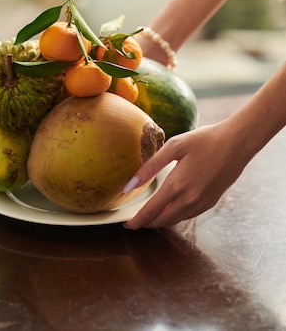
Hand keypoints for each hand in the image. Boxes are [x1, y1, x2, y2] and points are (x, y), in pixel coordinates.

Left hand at [123, 120, 250, 228]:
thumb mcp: (174, 146)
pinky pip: (188, 215)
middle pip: (163, 220)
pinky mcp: (211, 202)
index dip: (137, 220)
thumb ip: (150, 166)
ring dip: (161, 221)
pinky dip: (176, 216)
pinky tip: (171, 209)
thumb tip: (130, 185)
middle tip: (135, 222)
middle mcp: (190, 199)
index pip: (151, 211)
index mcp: (178, 185)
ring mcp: (202, 203)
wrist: (237, 143)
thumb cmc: (204, 140)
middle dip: (147, 223)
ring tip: (149, 216)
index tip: (126, 225)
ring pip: (176, 220)